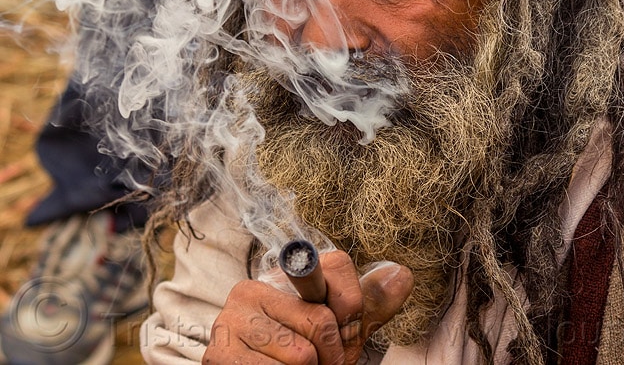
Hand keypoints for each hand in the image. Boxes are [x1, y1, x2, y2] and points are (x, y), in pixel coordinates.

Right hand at [202, 250, 413, 363]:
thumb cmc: (307, 361)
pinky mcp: (220, 353)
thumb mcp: (343, 332)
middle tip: (315, 363)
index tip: (340, 333)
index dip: (351, 313)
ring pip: (301, 353)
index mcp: (283, 275)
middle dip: (330, 354)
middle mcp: (253, 286)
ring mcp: (232, 318)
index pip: (338, 269)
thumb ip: (370, 305)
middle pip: (322, 320)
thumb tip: (402, 274)